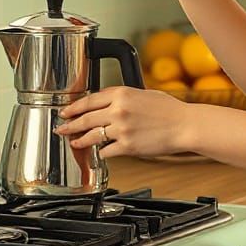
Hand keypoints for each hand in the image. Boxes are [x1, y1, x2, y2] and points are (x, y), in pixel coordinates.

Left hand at [54, 86, 192, 159]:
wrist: (184, 125)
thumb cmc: (168, 109)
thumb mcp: (143, 93)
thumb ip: (122, 97)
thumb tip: (105, 102)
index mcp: (121, 94)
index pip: (88, 100)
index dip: (73, 107)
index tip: (65, 112)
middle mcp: (118, 110)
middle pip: (85, 118)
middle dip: (69, 125)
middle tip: (61, 128)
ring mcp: (121, 129)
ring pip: (91, 136)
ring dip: (80, 140)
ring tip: (75, 142)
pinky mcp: (127, 146)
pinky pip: (106, 151)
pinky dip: (102, 152)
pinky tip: (101, 152)